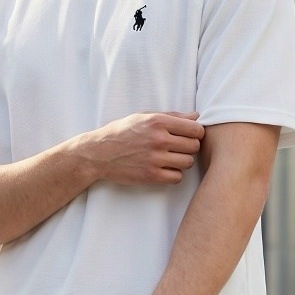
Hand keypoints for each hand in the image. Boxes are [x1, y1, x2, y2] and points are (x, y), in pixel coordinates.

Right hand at [88, 112, 202, 185]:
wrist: (99, 153)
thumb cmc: (122, 132)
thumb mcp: (143, 116)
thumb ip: (171, 116)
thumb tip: (196, 116)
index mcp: (158, 121)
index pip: (196, 129)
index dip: (196, 133)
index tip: (189, 135)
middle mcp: (158, 139)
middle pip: (194, 146)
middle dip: (190, 147)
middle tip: (179, 147)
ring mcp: (155, 159)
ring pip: (188, 162)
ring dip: (182, 161)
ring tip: (170, 158)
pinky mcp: (151, 176)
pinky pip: (177, 177)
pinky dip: (174, 174)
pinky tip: (164, 169)